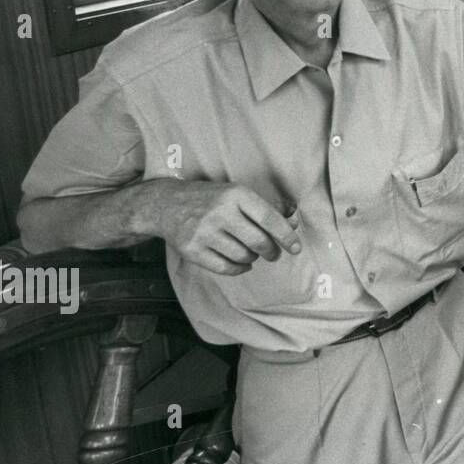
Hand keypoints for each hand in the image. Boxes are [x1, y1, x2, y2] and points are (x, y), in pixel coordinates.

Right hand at [145, 180, 301, 276]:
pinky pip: (225, 268)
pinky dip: (239, 268)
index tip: (296, 248)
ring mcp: (204, 232)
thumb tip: (293, 225)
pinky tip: (240, 262)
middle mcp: (220, 212)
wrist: (167, 204)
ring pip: (243, 256)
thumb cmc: (212, 200)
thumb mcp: (237, 194)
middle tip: (273, 254)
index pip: (269, 218)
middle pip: (258, 241)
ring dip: (252, 258)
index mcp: (236, 195)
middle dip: (271, 251)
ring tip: (250, 252)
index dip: (287, 236)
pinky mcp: (192, 250)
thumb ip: (265, 209)